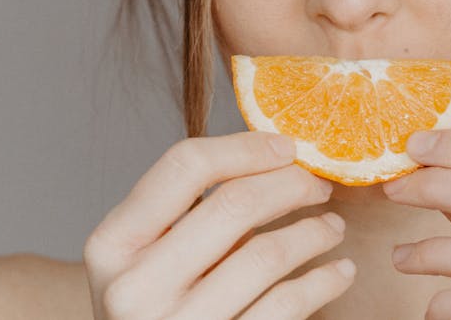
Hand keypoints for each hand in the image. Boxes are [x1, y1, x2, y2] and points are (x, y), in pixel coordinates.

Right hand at [83, 131, 355, 319]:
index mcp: (112, 245)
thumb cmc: (156, 306)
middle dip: (291, 185)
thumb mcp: (146, 258)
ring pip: (267, 255)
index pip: (185, 167)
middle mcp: (135, 287)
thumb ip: (188, 212)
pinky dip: (323, 281)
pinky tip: (339, 271)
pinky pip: (287, 304)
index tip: (288, 146)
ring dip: (314, 232)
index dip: (246, 148)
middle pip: (234, 205)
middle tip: (319, 185)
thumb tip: (274, 152)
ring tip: (333, 226)